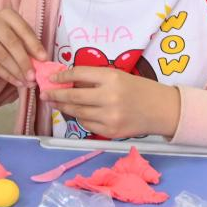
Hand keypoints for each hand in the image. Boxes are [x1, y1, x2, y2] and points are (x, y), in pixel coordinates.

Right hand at [0, 9, 46, 86]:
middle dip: (24, 61)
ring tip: (27, 81)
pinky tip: (16, 81)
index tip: (44, 59)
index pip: (23, 29)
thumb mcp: (15, 34)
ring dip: (16, 71)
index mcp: (7, 14)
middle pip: (12, 43)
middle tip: (34, 75)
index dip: (34, 45)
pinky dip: (6, 75)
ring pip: (2, 56)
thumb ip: (27, 44)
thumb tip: (41, 61)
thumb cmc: (1, 37)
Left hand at [45, 65, 180, 138]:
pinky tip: (80, 114)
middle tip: (45, 94)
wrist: (161, 109)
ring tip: (57, 104)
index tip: (52, 78)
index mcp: (112, 78)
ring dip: (64, 108)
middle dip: (56, 95)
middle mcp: (109, 97)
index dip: (62, 76)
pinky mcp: (110, 131)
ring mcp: (109, 116)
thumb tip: (66, 82)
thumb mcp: (119, 76)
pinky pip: (87, 125)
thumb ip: (95, 79)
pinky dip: (81, 118)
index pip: (78, 74)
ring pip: (77, 113)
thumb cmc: (139, 89)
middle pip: (73, 96)